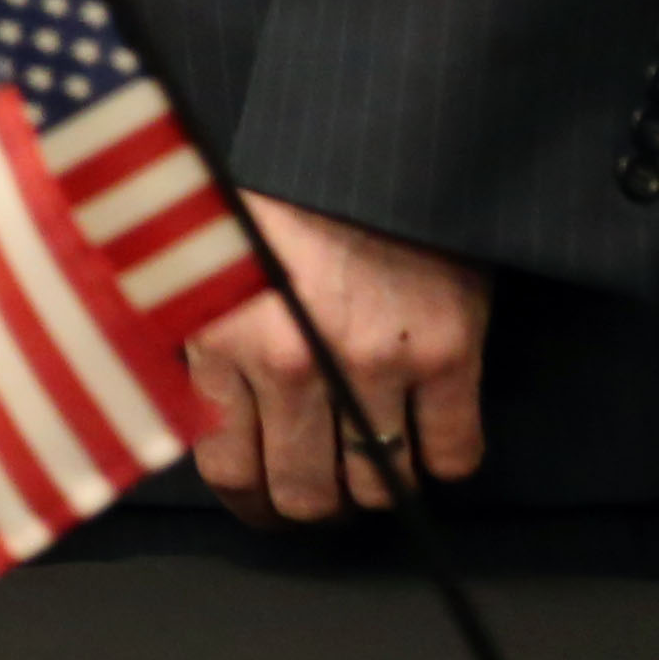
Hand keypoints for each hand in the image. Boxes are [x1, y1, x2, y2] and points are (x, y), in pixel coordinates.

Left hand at [185, 195, 487, 524]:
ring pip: (379, 488)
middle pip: (305, 494)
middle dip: (315, 508)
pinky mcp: (448, 351)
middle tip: (326, 498)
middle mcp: (293, 362)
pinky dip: (445, 464)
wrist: (362, 150)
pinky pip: (454, 454)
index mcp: (223, 340)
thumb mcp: (208, 271)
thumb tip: (207, 424)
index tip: (266, 508)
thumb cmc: (276, 203)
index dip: (252, 505)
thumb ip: (204, 346)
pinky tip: (430, 443)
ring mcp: (374, 361)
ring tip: (376, 468)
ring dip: (379, 489)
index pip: (229, 468)